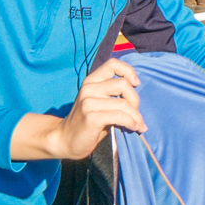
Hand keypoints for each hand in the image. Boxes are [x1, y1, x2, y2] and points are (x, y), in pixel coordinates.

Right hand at [10, 58, 145, 161]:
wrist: (65, 140)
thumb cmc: (88, 122)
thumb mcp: (99, 103)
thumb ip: (113, 95)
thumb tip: (138, 95)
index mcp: (91, 81)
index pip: (113, 64)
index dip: (128, 71)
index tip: (136, 84)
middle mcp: (89, 88)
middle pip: (123, 84)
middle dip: (135, 100)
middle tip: (137, 115)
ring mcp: (88, 102)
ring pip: (124, 103)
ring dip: (136, 117)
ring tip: (139, 126)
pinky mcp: (91, 117)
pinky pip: (119, 116)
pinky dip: (130, 123)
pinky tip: (133, 128)